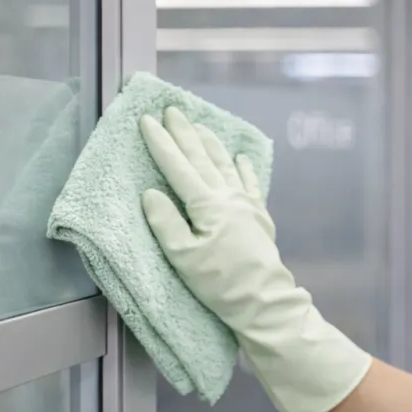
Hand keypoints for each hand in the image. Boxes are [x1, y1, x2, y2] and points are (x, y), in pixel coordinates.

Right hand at [140, 107, 370, 411]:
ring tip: (201, 126)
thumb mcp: (183, 257)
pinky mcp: (259, 218)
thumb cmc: (221, 283)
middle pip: (202, 158)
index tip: (146, 120)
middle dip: (185, 133)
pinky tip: (240, 158)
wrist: (265, 301)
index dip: (161, 143)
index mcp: (207, 205)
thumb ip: (165, 222)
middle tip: (172, 110)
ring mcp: (248, 206)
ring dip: (211, 144)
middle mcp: (229, 198)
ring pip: (226, 166)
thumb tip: (151, 194)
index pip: (178, 167)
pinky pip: (249, 184)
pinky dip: (242, 168)